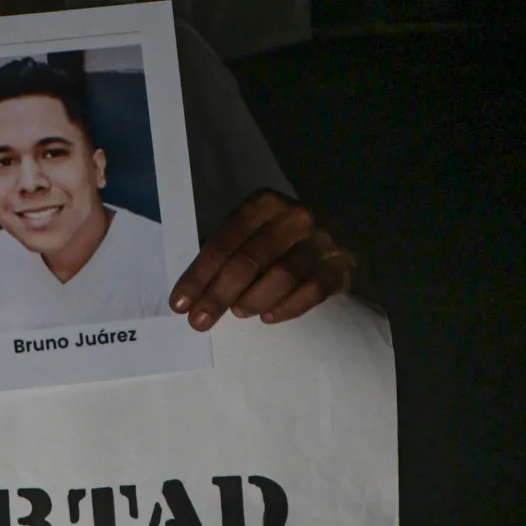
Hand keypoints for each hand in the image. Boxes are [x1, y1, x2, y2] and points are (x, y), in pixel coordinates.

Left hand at [168, 190, 357, 331]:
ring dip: (253, 299)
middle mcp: (295, 216)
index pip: (226, 239)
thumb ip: (227, 253)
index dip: (200, 273)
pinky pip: (313, 291)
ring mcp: (323, 240)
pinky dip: (288, 307)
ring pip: (282, 275)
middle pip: (250, 259)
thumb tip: (190, 292)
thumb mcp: (255, 233)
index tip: (180, 303)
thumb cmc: (284, 240)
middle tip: (200, 321)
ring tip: (238, 312)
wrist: (345, 239)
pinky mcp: (342, 265)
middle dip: (219, 293)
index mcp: (264, 204)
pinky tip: (268, 317)